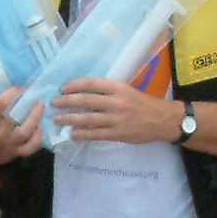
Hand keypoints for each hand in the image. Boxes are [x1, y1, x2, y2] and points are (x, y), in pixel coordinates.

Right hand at [0, 89, 42, 164]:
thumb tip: (17, 94)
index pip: (1, 103)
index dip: (13, 93)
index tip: (19, 89)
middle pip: (17, 117)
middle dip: (29, 106)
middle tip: (37, 99)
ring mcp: (8, 144)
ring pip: (26, 132)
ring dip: (36, 119)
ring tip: (40, 109)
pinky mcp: (15, 153)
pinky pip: (31, 147)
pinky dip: (37, 137)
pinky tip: (38, 128)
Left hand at [52, 76, 179, 143]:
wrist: (162, 119)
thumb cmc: (142, 103)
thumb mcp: (127, 90)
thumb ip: (108, 91)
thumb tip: (83, 93)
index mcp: (118, 88)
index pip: (91, 84)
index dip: (74, 85)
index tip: (62, 88)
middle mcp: (116, 102)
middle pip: (86, 101)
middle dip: (67, 102)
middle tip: (54, 103)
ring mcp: (117, 119)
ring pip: (88, 119)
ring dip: (70, 119)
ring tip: (58, 119)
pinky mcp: (118, 134)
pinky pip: (96, 134)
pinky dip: (82, 134)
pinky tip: (72, 133)